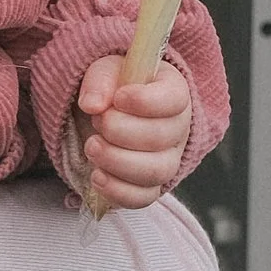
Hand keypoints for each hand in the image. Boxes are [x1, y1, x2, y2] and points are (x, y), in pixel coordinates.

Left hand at [74, 55, 194, 210]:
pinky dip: (117, 191)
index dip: (145, 102)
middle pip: (161, 138)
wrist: (107, 115)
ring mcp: (167, 161)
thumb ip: (100, 81)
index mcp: (173, 93)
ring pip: (155, 171)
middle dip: (121, 131)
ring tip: (92, 147)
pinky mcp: (150, 186)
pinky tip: (97, 175)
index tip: (118, 98)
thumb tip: (92, 104)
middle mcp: (178, 130)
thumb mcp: (105, 72)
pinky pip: (143, 198)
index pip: (174, 100)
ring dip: (116, 161)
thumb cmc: (113, 89)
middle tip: (97, 121)